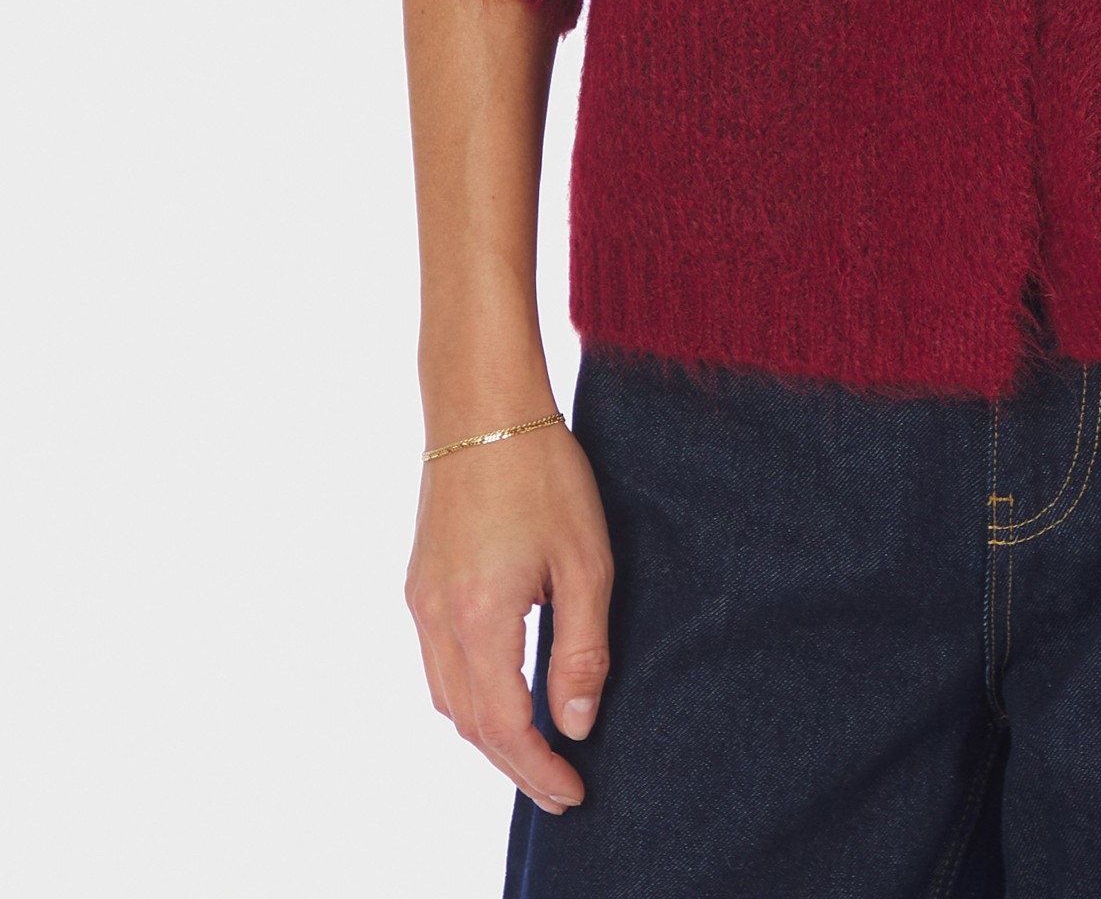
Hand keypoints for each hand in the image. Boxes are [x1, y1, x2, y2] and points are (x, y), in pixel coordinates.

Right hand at [405, 419, 613, 814]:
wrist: (481, 404)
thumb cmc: (542, 471)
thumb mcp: (585, 559)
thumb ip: (582, 647)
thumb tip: (577, 724)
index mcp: (480, 617)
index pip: (505, 726)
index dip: (539, 769)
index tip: (575, 790)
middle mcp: (437, 618)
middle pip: (469, 724)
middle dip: (516, 765)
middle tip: (562, 788)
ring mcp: (421, 600)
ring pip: (447, 699)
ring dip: (489, 735)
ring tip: (537, 753)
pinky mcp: (419, 582)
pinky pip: (437, 665)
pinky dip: (469, 697)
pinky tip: (502, 695)